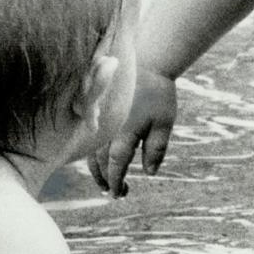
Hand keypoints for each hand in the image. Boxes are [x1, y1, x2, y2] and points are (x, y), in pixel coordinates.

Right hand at [88, 68, 176, 197]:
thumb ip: (156, 149)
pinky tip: (97, 160)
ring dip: (96, 170)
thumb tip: (149, 173)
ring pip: (90, 152)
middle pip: (100, 163)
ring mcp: (100, 120)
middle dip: (106, 180)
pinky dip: (91, 154)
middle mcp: (107, 129)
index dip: (117, 182)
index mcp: (124, 133)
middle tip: (115, 193)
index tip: (120, 194)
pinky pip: (88, 139)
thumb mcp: (164, 122)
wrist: (145, 59)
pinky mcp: (96, 112)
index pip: (116, 166)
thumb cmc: (157, 91)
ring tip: (104, 182)